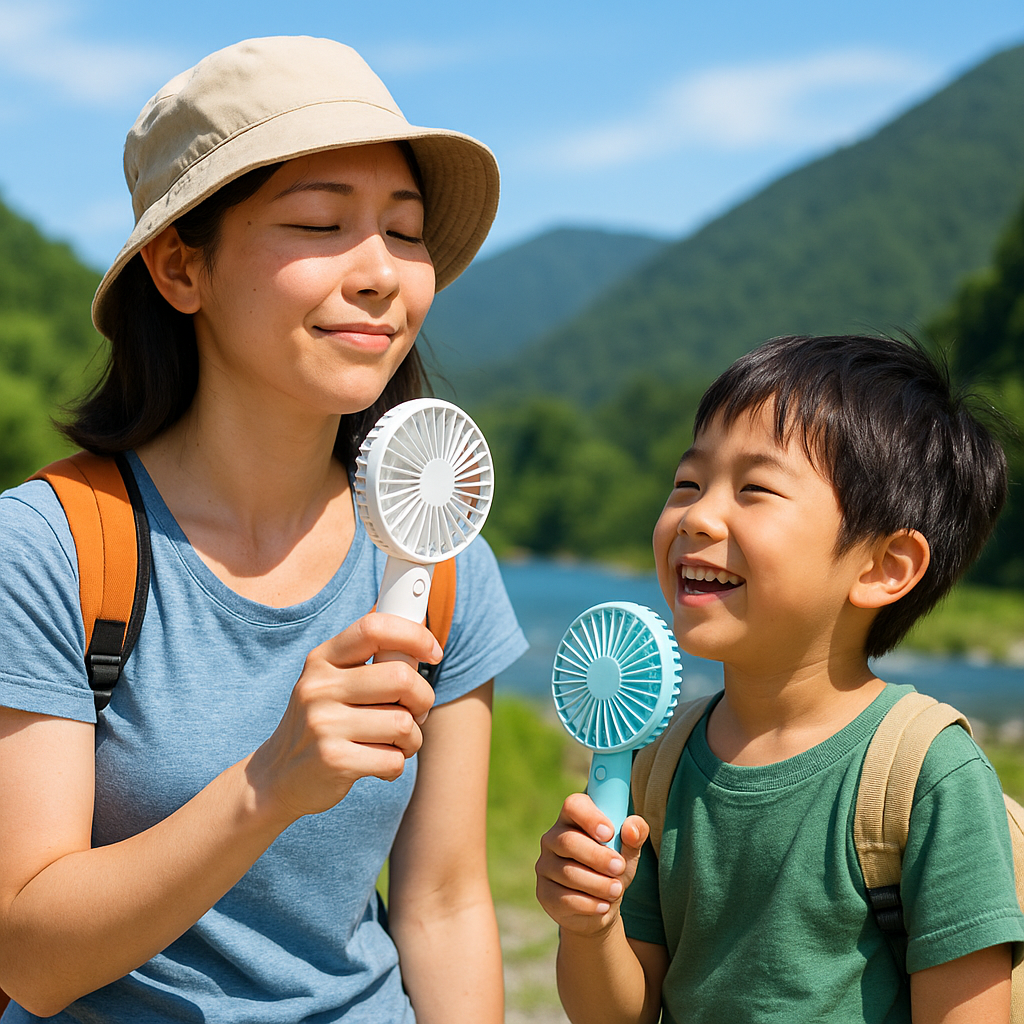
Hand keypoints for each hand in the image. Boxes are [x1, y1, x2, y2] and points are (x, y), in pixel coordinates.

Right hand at [248, 613, 438, 822]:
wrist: (277, 776)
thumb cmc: (322, 720)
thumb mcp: (332, 681)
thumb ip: (369, 660)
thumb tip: (419, 634)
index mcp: (322, 659)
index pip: (374, 628)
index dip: (414, 635)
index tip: (434, 652)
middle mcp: (319, 687)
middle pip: (401, 677)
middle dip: (423, 698)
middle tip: (417, 711)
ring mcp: (323, 724)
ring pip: (403, 723)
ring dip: (412, 738)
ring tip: (395, 743)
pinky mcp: (333, 760)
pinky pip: (394, 758)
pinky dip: (396, 764)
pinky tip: (379, 765)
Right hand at [536, 792, 648, 936]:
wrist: (601, 906)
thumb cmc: (613, 868)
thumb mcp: (629, 850)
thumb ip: (635, 833)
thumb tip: (630, 829)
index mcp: (573, 819)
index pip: (573, 806)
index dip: (590, 817)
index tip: (609, 833)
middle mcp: (553, 838)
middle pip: (568, 841)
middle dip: (598, 857)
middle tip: (619, 867)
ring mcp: (545, 865)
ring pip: (568, 873)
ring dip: (598, 884)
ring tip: (617, 890)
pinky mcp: (544, 892)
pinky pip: (564, 898)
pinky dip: (589, 904)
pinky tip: (603, 905)